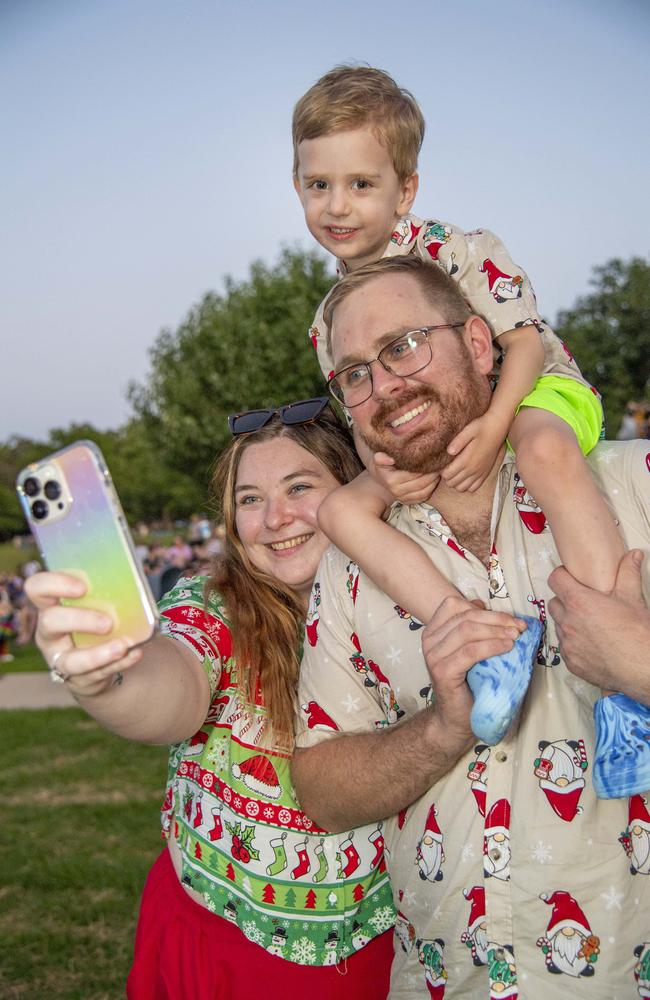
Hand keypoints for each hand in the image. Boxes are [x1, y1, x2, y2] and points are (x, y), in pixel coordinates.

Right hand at [26, 571, 144, 696]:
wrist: (97, 661)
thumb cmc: (95, 619)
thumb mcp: (95, 603)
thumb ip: (105, 591)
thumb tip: (133, 581)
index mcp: (50, 605)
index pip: (37, 588)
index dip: (55, 584)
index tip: (82, 587)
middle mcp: (49, 632)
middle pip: (50, 622)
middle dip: (80, 619)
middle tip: (108, 622)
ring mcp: (60, 658)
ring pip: (70, 661)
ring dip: (98, 654)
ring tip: (123, 646)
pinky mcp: (79, 679)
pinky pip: (97, 674)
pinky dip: (119, 663)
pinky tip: (135, 653)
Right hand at [371, 452, 439, 503]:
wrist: (381, 476)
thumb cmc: (383, 464)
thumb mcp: (379, 457)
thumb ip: (381, 457)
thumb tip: (391, 460)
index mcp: (391, 480)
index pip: (414, 474)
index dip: (425, 467)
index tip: (432, 459)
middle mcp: (396, 492)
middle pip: (421, 483)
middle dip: (432, 474)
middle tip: (439, 464)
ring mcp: (402, 499)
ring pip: (424, 491)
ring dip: (434, 482)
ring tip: (437, 471)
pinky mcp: (408, 502)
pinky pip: (423, 497)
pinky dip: (431, 489)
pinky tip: (433, 480)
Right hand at [421, 596, 524, 738]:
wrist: (456, 718)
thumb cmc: (467, 683)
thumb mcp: (469, 650)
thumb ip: (473, 628)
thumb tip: (483, 604)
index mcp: (434, 631)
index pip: (455, 604)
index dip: (485, 609)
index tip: (509, 618)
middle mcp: (429, 641)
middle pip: (465, 616)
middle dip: (496, 619)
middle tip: (519, 627)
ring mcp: (434, 656)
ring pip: (467, 631)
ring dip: (496, 631)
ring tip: (516, 637)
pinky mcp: (443, 672)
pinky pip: (470, 652)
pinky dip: (492, 646)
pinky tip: (507, 648)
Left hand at [442, 412, 506, 491]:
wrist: (497, 429)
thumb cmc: (481, 428)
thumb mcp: (468, 430)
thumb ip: (457, 441)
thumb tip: (448, 451)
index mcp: (466, 460)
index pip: (447, 475)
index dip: (441, 471)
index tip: (442, 463)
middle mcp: (473, 469)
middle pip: (452, 483)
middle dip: (446, 477)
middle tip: (447, 467)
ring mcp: (479, 473)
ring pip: (461, 488)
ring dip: (455, 482)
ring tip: (454, 472)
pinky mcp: (485, 473)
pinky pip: (473, 488)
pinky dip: (467, 485)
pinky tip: (464, 475)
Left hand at [548, 550, 649, 699]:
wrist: (642, 668)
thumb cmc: (637, 634)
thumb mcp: (633, 599)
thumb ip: (628, 573)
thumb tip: (632, 556)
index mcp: (579, 603)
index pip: (555, 579)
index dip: (562, 576)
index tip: (570, 578)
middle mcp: (568, 622)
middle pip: (554, 603)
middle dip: (565, 600)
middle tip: (583, 602)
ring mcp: (567, 644)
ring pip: (558, 626)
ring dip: (568, 622)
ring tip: (589, 624)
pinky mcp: (571, 662)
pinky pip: (564, 647)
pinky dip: (573, 643)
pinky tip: (591, 643)